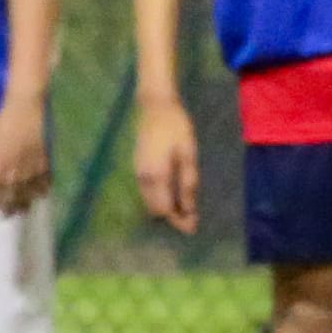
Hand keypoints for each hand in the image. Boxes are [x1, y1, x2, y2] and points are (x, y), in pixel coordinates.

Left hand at [0, 94, 51, 212]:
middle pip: (11, 196)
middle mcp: (15, 170)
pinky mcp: (45, 161)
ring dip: (24, 203)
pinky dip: (42, 190)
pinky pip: (44, 182)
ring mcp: (31, 167)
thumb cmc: (5, 120)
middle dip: (7, 207)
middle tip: (5, 216)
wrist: (26, 106)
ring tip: (22, 211)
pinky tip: (40, 195)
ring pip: (28, 193)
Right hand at [134, 96, 199, 237]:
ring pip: (149, 202)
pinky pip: (147, 192)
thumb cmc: (177, 127)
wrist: (155, 106)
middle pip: (155, 210)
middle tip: (192, 219)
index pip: (164, 210)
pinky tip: (174, 193)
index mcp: (156, 176)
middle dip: (172, 218)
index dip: (179, 221)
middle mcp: (142, 178)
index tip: (194, 226)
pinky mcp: (137, 167)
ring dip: (165, 208)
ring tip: (186, 207)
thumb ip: (188, 184)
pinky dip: (159, 198)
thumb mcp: (188, 155)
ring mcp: (137, 172)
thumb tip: (189, 211)